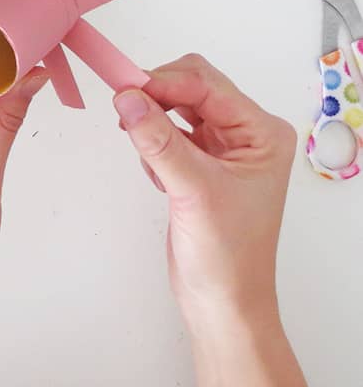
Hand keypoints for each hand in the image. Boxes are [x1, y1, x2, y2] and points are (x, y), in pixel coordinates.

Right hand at [114, 55, 296, 331]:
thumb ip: (158, 142)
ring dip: (153, 119)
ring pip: (178, 108)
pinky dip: (153, 142)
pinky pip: (169, 133)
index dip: (165, 82)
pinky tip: (156, 174)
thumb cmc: (226, 255)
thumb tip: (127, 98)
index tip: (124, 89)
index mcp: (261, 133)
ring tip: (142, 149)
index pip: (208, 86)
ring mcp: (223, 149)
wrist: (223, 304)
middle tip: (123, 107)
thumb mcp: (193, 191)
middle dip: (158, 95)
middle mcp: (246, 134)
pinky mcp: (200, 164)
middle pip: (193, 88)